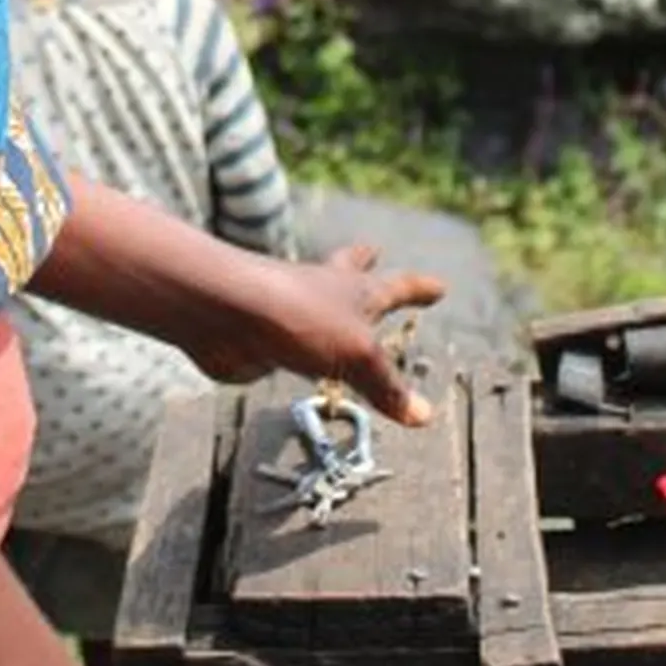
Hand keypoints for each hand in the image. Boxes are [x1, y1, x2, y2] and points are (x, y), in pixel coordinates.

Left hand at [177, 239, 443, 426]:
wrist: (226, 315)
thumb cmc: (299, 318)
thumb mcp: (357, 354)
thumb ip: (387, 386)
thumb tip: (424, 415)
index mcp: (355, 290)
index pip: (397, 287)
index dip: (418, 289)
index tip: (439, 287)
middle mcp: (325, 295)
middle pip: (350, 274)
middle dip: (365, 265)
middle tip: (374, 250)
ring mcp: (293, 316)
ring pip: (319, 311)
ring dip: (333, 311)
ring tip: (340, 316)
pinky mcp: (266, 341)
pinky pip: (293, 351)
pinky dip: (302, 354)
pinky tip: (299, 363)